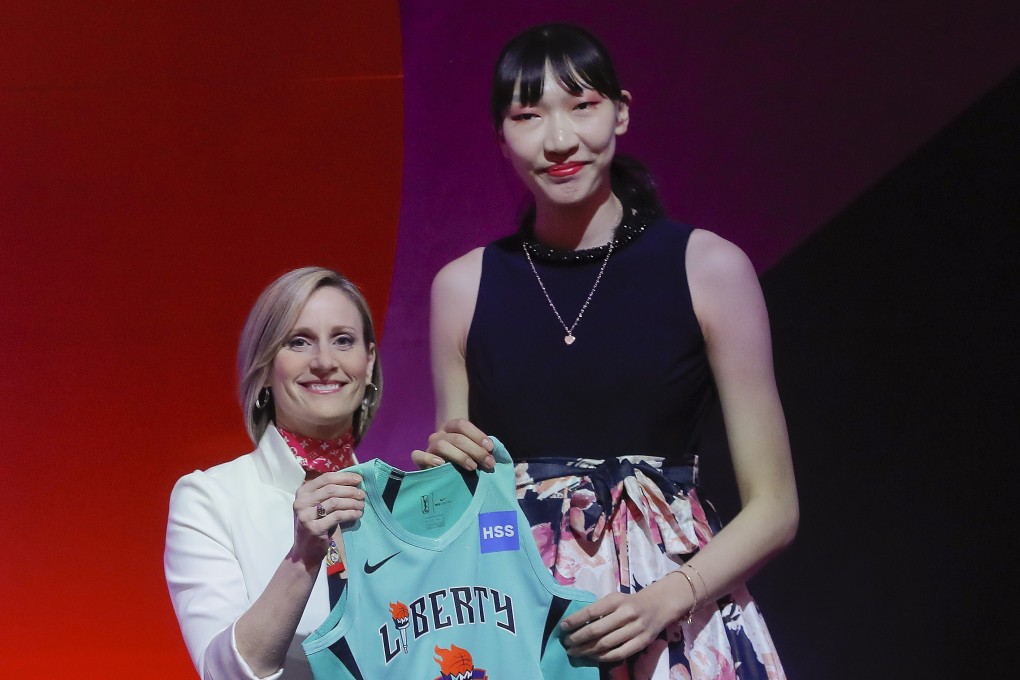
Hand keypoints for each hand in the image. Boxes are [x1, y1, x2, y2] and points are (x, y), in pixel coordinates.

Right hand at [290, 471, 364, 566]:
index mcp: (302, 492)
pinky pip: (338, 516)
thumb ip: (328, 493)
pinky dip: (350, 513)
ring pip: (335, 502)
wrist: (304, 552)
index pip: (326, 478)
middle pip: (332, 489)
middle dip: (350, 490)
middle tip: (362, 494)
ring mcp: (306, 516)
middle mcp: (301, 502)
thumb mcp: (317, 506)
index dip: (344, 477)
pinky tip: (357, 514)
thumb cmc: (315, 525)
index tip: (359, 479)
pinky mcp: (314, 528)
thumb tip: (353, 481)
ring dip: (352, 502)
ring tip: (362, 504)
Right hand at [411, 418, 493, 470]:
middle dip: (476, 451)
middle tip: (488, 463)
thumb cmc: (464, 456)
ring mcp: (430, 446)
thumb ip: (481, 448)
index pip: (462, 424)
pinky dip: (429, 459)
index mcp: (451, 426)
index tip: (490, 448)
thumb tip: (493, 453)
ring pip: (442, 445)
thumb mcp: (473, 449)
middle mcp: (439, 434)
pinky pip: (418, 455)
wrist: (444, 467)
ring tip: (472, 467)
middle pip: (457, 438)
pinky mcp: (420, 459)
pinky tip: (442, 464)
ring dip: (460, 456)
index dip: (477, 435)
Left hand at [561, 588, 676, 661]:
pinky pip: (619, 653)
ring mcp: (635, 629)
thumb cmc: (629, 602)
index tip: (562, 627)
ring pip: (606, 644)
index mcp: (616, 600)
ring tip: (575, 652)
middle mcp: (626, 614)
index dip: (575, 620)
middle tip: (566, 643)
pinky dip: (603, 657)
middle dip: (578, 638)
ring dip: (587, 650)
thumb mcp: (615, 599)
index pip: (591, 612)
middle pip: (597, 630)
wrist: (658, 606)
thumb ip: (599, 609)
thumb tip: (574, 624)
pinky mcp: (642, 642)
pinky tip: (592, 656)